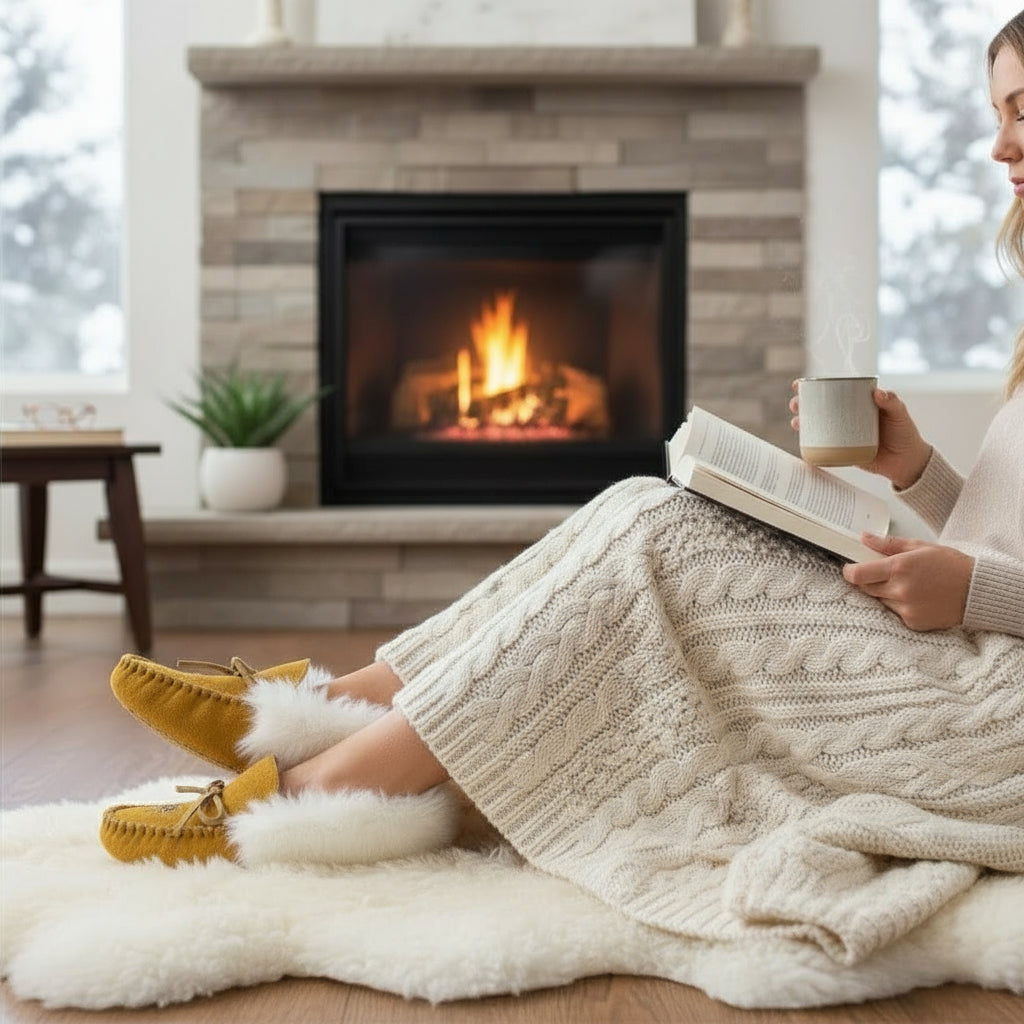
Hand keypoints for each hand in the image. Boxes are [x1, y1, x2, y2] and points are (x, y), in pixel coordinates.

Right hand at [789, 384, 931, 488]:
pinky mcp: (842, 451)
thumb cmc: (905, 433)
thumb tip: (877, 393)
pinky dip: (810, 444)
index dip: (814, 386)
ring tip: (796, 423)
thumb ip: (892, 402)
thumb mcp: (900, 414)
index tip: (800, 385)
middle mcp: (847, 417)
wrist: (907, 462)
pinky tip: (802, 442)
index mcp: (857, 403)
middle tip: (796, 405)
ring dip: (802, 423)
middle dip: (802, 404)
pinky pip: (823, 446)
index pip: (833, 391)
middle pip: (819, 407)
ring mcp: (843, 434)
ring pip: (817, 426)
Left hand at [842, 534, 973, 630]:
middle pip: (865, 588)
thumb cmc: (951, 565)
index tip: (849, 568)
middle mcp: (900, 590)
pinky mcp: (913, 622)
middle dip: (868, 580)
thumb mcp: (920, 546)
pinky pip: (895, 613)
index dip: (849, 572)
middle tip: (882, 573)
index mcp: (899, 568)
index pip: (857, 575)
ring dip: (885, 593)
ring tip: (908, 584)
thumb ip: (888, 544)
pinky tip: (917, 597)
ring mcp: (906, 608)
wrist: (977, 590)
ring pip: (880, 600)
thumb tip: (864, 537)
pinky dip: (900, 605)